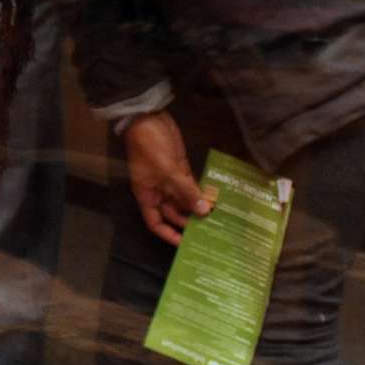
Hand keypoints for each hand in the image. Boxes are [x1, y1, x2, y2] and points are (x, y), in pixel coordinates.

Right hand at [123, 111, 214, 245]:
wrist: (147, 119)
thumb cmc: (150, 148)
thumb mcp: (167, 171)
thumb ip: (186, 192)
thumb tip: (204, 212)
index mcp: (147, 195)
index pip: (156, 223)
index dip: (168, 234)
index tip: (184, 245)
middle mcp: (158, 191)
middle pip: (173, 214)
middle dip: (189, 222)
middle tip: (209, 232)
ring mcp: (169, 180)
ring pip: (184, 200)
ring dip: (198, 207)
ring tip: (217, 218)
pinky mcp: (180, 169)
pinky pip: (191, 186)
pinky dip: (201, 193)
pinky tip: (215, 199)